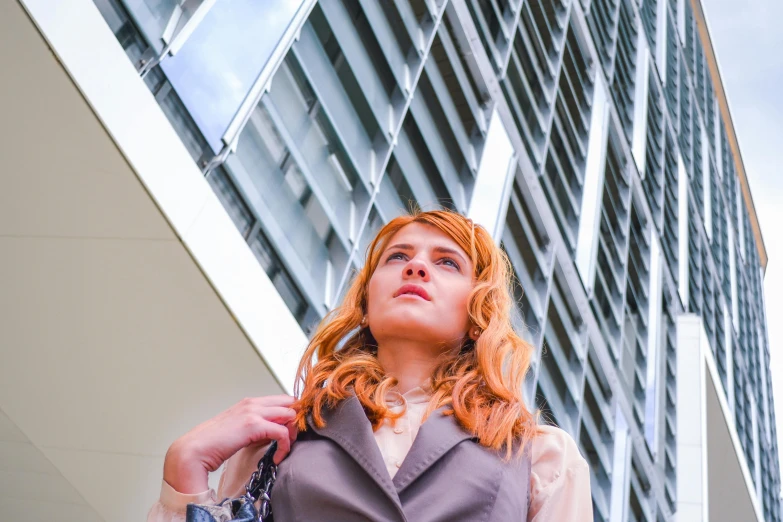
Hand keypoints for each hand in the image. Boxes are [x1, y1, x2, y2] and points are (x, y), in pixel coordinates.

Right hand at [163, 395, 297, 493]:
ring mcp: (253, 412)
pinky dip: (284, 446)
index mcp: (248, 403)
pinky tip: (277, 458)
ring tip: (283, 449)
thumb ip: (253, 427)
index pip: (282, 400)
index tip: (288, 433)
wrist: (194, 450)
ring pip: (290, 415)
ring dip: (291, 434)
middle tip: (289, 440)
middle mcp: (252, 403)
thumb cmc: (212, 444)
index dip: (289, 416)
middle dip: (294, 421)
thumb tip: (270, 435)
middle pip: (290, 403)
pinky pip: (282, 432)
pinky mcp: (254, 425)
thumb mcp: (237, 431)